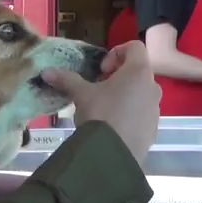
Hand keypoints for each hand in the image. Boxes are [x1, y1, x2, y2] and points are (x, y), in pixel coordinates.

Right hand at [41, 40, 160, 163]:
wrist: (114, 155)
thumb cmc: (101, 114)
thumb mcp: (82, 95)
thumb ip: (66, 79)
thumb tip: (46, 72)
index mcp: (139, 72)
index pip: (135, 47)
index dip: (117, 52)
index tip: (102, 69)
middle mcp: (153, 87)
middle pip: (138, 71)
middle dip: (119, 76)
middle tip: (100, 88)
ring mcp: (156, 109)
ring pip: (141, 93)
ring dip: (125, 94)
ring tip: (105, 108)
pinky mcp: (154, 128)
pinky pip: (143, 113)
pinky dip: (130, 113)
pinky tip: (113, 126)